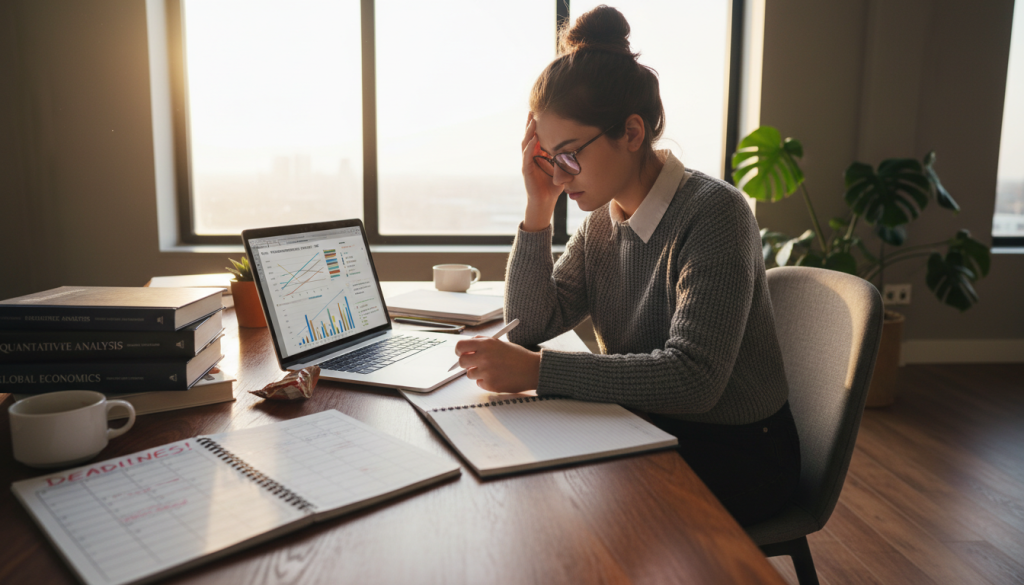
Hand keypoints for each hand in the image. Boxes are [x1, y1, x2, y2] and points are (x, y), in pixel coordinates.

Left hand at [454, 336, 540, 392]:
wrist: (532, 369)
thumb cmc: (517, 355)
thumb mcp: (499, 343)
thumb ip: (481, 343)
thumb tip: (464, 347)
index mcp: (486, 344)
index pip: (460, 346)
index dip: (459, 350)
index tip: (461, 353)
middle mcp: (484, 357)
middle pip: (461, 362)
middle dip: (466, 363)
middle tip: (474, 363)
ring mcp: (486, 372)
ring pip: (470, 374)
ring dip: (477, 373)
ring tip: (493, 370)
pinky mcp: (490, 384)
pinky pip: (479, 383)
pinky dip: (486, 381)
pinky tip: (498, 377)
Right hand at [521, 112, 562, 230]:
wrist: (545, 202)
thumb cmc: (554, 185)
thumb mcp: (563, 167)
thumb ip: (567, 157)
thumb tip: (582, 146)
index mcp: (539, 153)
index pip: (538, 135)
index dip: (539, 123)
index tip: (543, 111)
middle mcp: (531, 155)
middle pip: (530, 135)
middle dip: (532, 122)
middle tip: (534, 109)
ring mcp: (527, 162)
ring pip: (526, 143)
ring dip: (529, 132)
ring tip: (533, 120)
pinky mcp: (526, 170)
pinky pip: (527, 156)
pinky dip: (529, 147)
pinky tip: (533, 139)